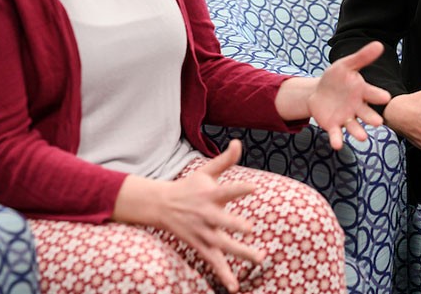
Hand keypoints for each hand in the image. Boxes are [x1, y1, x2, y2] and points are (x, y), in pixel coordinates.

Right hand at [112, 140, 262, 292]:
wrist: (161, 205)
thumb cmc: (189, 187)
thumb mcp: (205, 172)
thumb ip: (224, 160)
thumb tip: (237, 142)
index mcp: (210, 195)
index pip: (227, 190)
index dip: (240, 189)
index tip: (254, 188)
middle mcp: (207, 215)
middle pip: (223, 222)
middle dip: (235, 225)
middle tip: (250, 229)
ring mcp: (203, 232)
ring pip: (223, 245)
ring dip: (240, 253)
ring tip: (259, 259)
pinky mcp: (200, 246)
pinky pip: (214, 262)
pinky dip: (223, 274)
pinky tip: (234, 286)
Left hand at [308, 41, 390, 149]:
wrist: (319, 92)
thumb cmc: (336, 78)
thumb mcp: (346, 65)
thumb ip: (362, 57)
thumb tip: (378, 44)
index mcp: (362, 92)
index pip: (373, 94)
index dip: (378, 96)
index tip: (386, 97)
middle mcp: (357, 108)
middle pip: (367, 114)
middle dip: (372, 118)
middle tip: (378, 122)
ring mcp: (346, 118)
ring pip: (355, 127)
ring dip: (358, 132)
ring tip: (362, 137)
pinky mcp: (334, 126)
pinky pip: (337, 134)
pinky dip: (337, 140)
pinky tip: (337, 144)